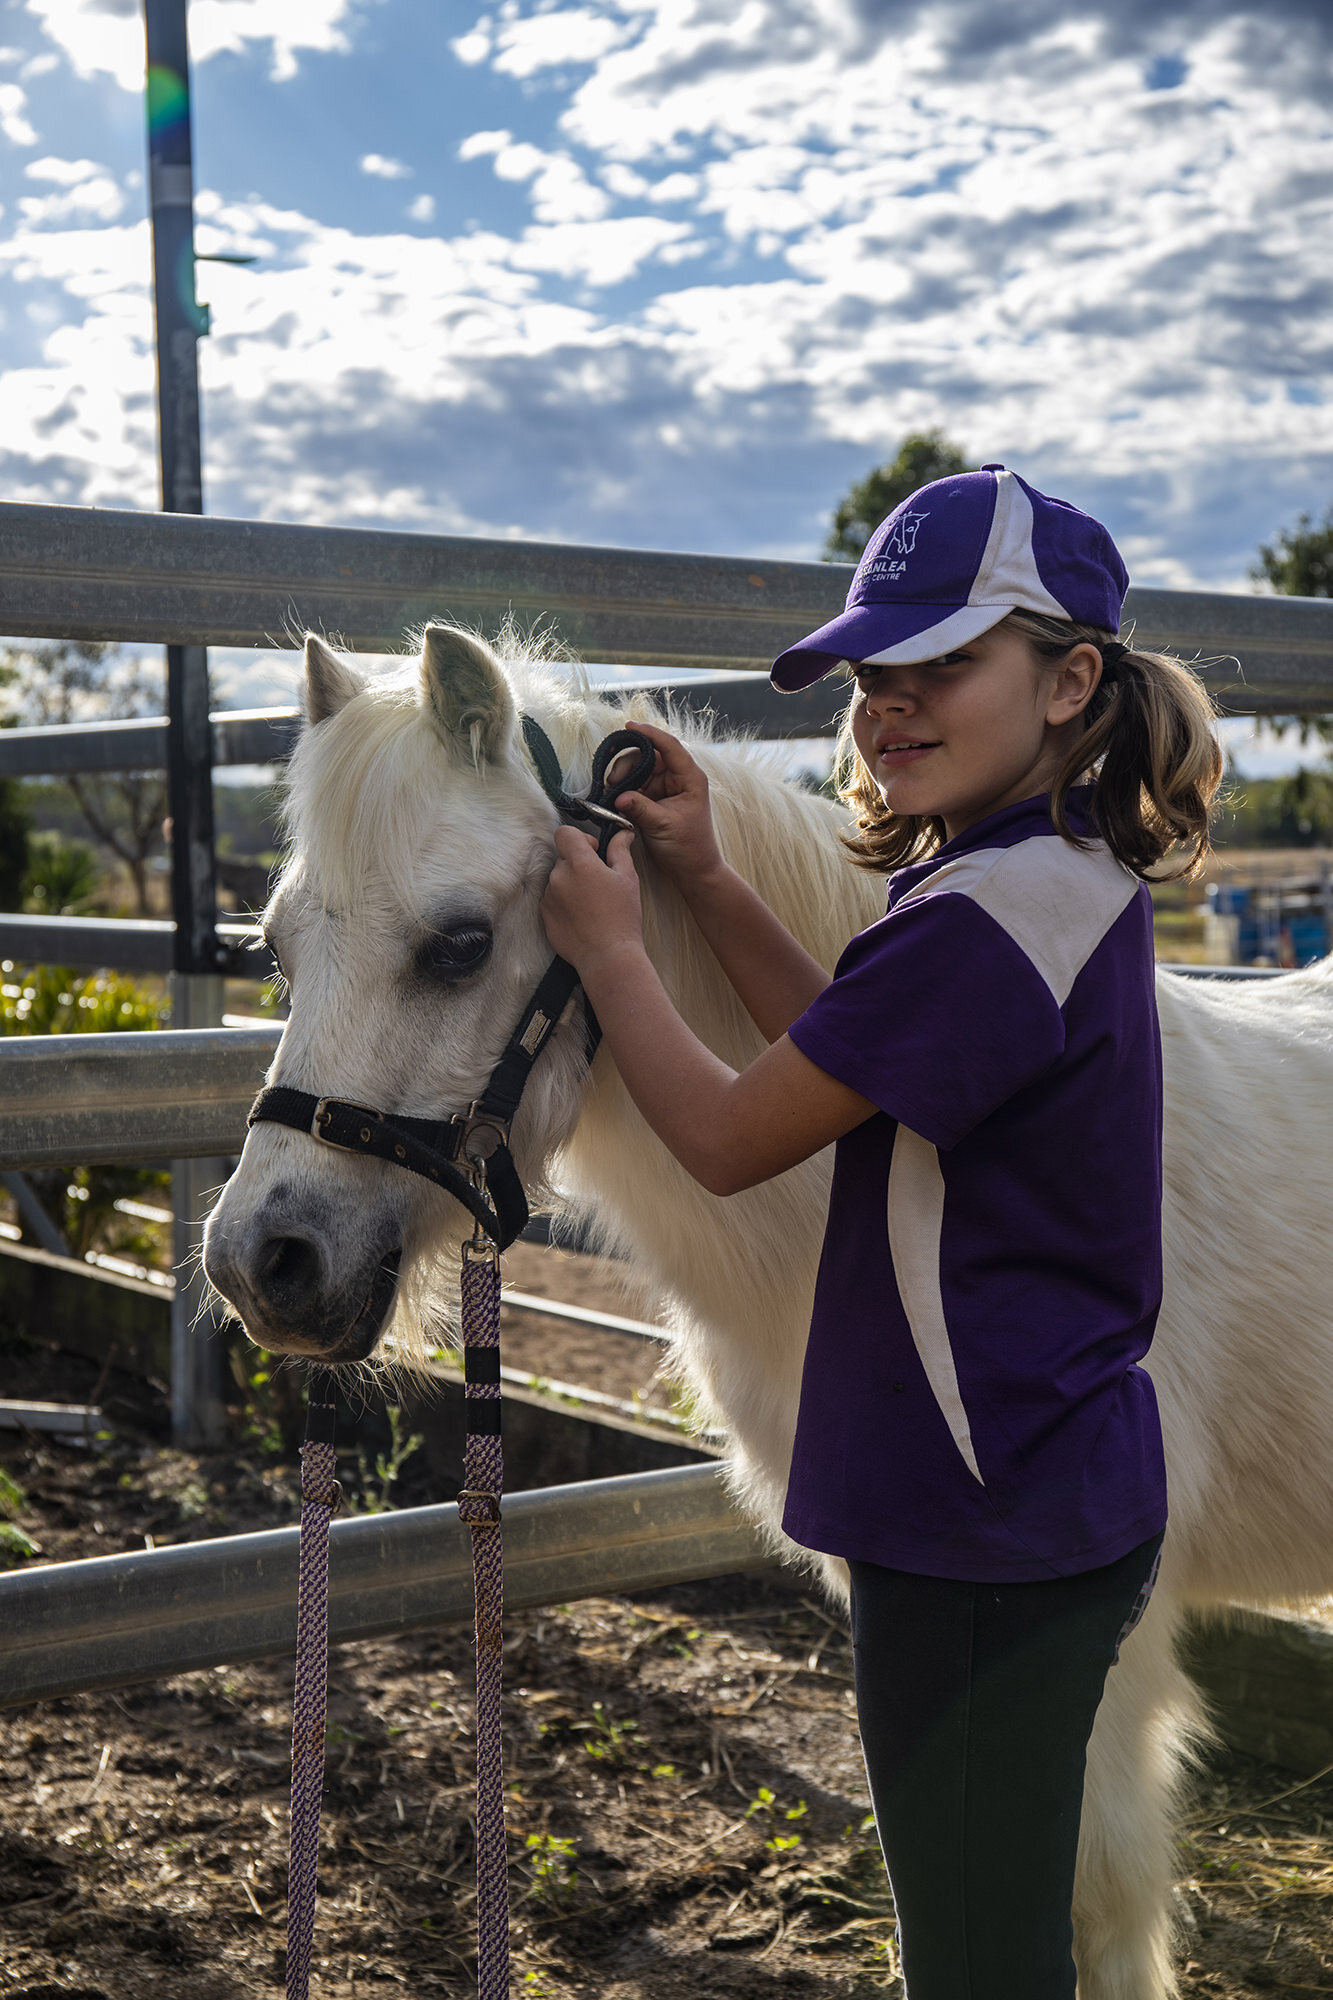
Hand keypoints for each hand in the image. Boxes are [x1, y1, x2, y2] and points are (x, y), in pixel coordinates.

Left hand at [540, 826, 644, 975]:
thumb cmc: (622, 918)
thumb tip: (621, 834)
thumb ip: (620, 851)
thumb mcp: (628, 879)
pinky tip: (583, 917)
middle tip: (599, 883)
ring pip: (558, 879)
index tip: (594, 852)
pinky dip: (565, 902)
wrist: (607, 956)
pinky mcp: (544, 915)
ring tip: (592, 904)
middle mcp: (559, 877)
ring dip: (571, 884)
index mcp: (580, 864)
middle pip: (564, 857)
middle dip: (579, 864)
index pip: (565, 833)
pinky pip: (552, 899)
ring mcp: (548, 897)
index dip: (580, 838)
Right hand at [610, 721, 722, 888]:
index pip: (669, 746)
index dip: (649, 733)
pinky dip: (624, 790)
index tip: (628, 726)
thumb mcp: (663, 826)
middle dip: (628, 764)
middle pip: (648, 756)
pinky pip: (635, 786)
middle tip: (613, 782)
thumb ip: (640, 808)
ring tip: (614, 794)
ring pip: (638, 770)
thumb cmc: (688, 847)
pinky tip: (616, 799)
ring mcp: (665, 788)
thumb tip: (618, 796)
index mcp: (689, 777)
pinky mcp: (654, 799)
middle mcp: (678, 778)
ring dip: (623, 778)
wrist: (693, 870)